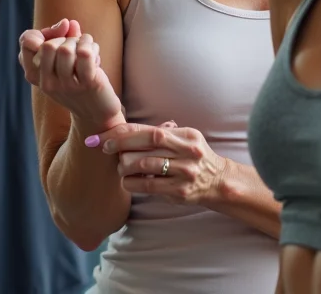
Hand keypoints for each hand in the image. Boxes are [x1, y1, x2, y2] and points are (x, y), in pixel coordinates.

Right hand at [19, 18, 123, 128]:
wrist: (97, 112)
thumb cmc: (79, 79)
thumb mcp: (64, 59)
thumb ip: (63, 36)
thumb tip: (68, 23)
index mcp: (35, 75)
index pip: (26, 41)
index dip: (45, 31)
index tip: (60, 34)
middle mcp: (46, 83)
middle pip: (48, 45)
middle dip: (67, 38)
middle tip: (78, 47)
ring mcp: (66, 86)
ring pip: (66, 49)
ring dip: (82, 42)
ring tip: (88, 50)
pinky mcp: (87, 84)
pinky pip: (85, 53)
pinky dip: (92, 46)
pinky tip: (96, 55)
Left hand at [96, 122, 230, 205]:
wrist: (218, 181)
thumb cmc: (193, 157)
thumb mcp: (183, 139)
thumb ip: (159, 134)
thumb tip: (123, 130)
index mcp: (186, 134)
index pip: (149, 129)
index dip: (123, 132)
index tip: (102, 136)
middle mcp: (187, 150)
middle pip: (147, 142)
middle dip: (120, 145)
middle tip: (106, 149)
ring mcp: (185, 171)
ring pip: (144, 164)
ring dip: (125, 165)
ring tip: (121, 167)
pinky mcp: (180, 191)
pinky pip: (148, 185)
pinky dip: (131, 183)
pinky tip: (127, 181)